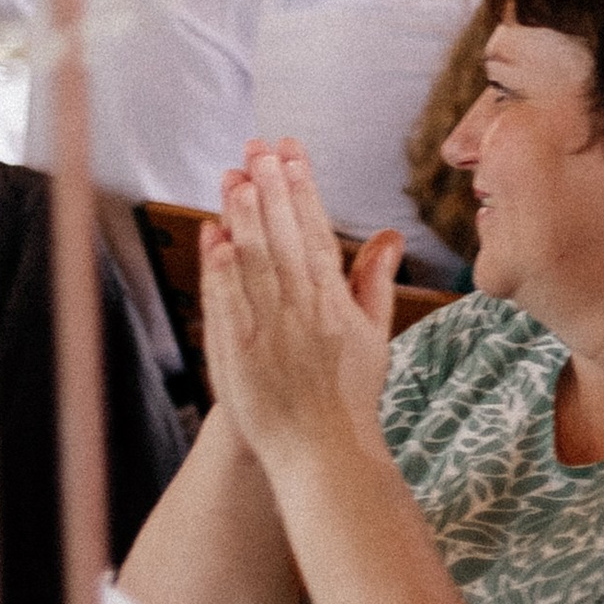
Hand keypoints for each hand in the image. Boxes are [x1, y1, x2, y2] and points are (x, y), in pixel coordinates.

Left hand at [200, 140, 395, 478]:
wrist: (322, 456)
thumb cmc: (350, 397)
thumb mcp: (375, 337)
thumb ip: (375, 283)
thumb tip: (388, 235)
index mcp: (334, 302)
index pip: (316, 231)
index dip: (302, 188)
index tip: (292, 151)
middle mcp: (301, 311)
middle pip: (282, 237)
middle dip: (269, 187)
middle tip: (257, 146)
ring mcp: (267, 333)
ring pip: (252, 262)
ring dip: (242, 215)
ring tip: (233, 175)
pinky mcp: (238, 356)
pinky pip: (226, 304)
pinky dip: (218, 269)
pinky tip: (215, 236)